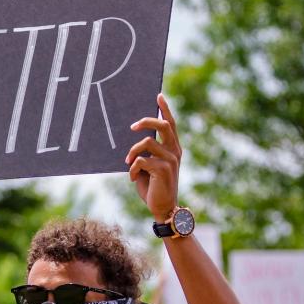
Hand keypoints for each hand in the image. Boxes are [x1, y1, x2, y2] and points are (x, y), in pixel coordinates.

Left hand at [126, 94, 181, 221]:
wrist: (163, 207)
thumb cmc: (154, 186)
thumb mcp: (150, 166)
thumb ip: (147, 153)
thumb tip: (135, 138)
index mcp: (173, 149)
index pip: (170, 124)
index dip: (165, 109)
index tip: (158, 96)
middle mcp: (174, 151)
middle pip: (163, 125)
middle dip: (147, 120)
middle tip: (132, 126)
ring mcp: (170, 159)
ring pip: (147, 142)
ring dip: (132, 152)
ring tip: (128, 163)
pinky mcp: (163, 169)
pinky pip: (141, 160)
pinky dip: (133, 168)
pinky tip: (133, 178)